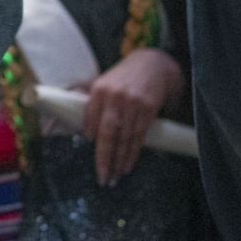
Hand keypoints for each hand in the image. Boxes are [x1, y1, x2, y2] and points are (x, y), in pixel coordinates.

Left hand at [83, 47, 181, 185]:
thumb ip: (94, 104)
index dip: (91, 134)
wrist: (153, 64)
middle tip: (102, 176)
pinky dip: (133, 152)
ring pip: (125, 138)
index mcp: (100, 90)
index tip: (90, 148)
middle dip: (105, 157)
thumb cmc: (124, 78)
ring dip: (120, 160)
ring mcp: (133, 104)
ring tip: (115, 176)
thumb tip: (87, 132)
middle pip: (108, 132)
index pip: (91, 117)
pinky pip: (140, 136)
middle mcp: (115, 97)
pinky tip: (128, 164)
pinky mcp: (149, 109)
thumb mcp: (105, 83)